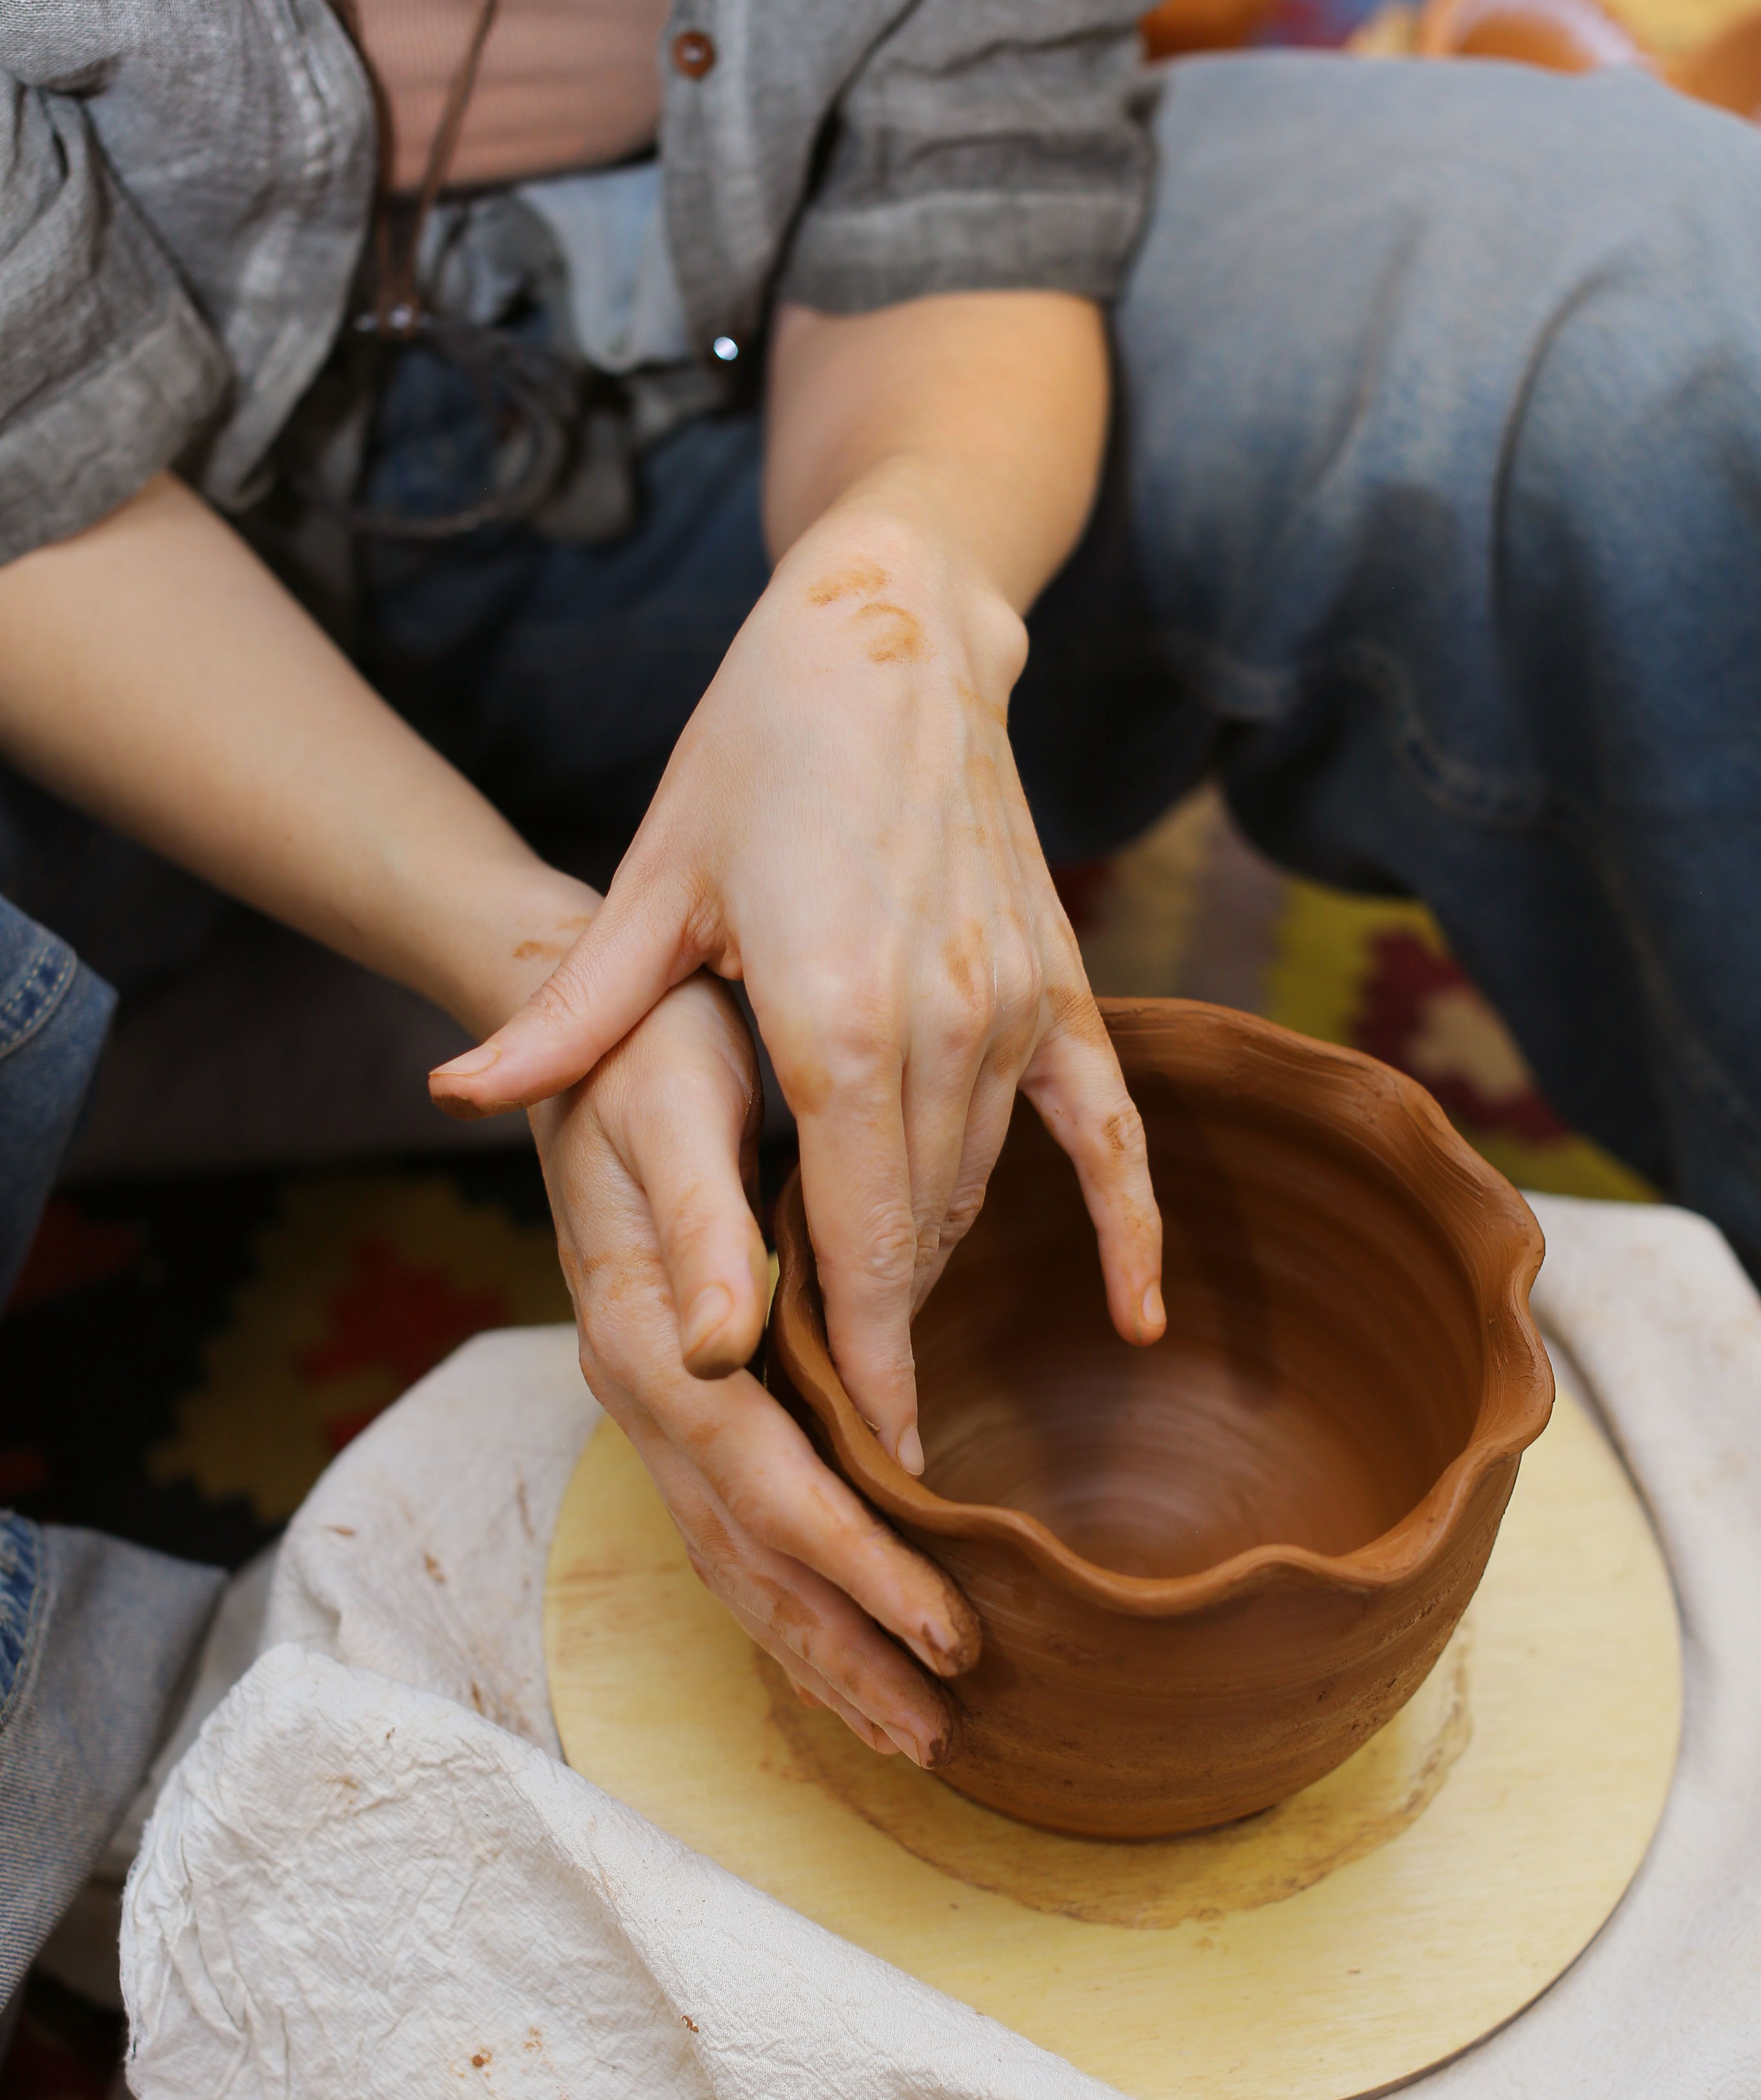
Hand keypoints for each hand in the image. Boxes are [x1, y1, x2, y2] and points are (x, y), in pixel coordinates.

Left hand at [437, 504, 1164, 1471]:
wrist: (891, 632)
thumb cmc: (754, 750)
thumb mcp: (652, 880)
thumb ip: (575, 1013)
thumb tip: (458, 1095)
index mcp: (835, 1014)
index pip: (855, 1240)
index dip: (859, 1362)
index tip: (867, 1467)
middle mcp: (943, 1022)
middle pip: (918, 1237)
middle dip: (882, 1342)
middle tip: (852, 1446)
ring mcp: (1014, 1003)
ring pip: (980, 1190)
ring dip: (931, 1272)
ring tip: (891, 1360)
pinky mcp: (1060, 980)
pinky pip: (1110, 1128)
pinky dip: (1128, 1224)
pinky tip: (1140, 1316)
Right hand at [532, 971, 978, 1762]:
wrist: (583, 1026)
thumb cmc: (647, 1050)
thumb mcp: (671, 1109)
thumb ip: (701, 1230)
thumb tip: (725, 1349)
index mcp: (646, 1334)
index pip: (767, 1485)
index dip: (859, 1567)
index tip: (953, 1632)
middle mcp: (643, 1391)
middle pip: (747, 1557)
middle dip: (845, 1651)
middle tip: (942, 1735)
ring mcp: (654, 1403)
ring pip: (735, 1560)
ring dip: (818, 1650)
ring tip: (907, 1728)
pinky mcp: (676, 1395)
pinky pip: (729, 1524)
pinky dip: (787, 1598)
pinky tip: (839, 1638)